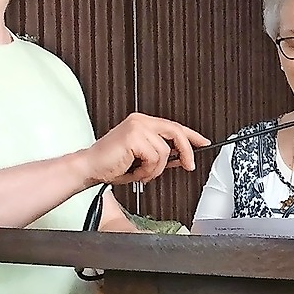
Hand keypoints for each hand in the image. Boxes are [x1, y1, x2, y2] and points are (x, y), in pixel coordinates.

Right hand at [80, 114, 208, 186]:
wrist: (89, 168)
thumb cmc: (112, 165)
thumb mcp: (143, 160)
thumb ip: (162, 155)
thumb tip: (182, 158)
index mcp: (142, 123)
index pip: (173, 126)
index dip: (191, 135)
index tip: (204, 143)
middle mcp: (140, 121)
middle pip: (176, 132)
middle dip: (186, 152)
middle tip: (188, 166)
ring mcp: (137, 127)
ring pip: (165, 151)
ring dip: (155, 169)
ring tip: (141, 172)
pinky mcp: (134, 136)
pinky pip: (155, 158)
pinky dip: (147, 170)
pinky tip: (134, 171)